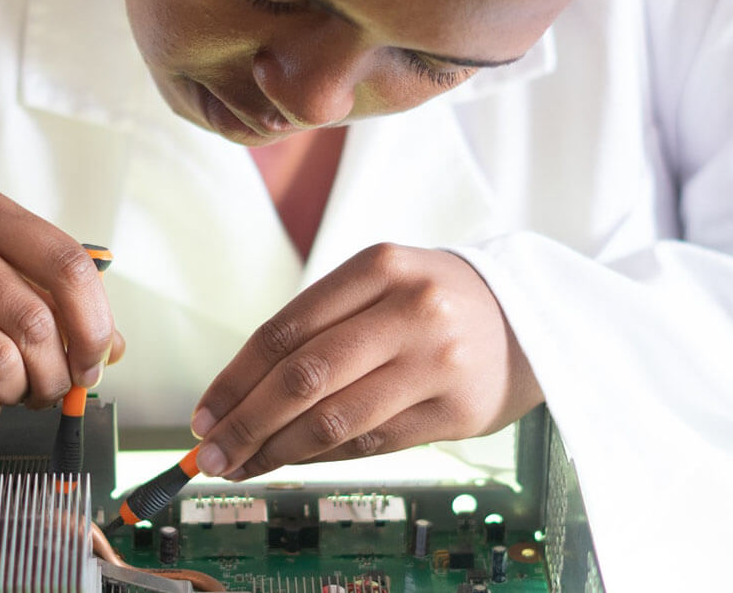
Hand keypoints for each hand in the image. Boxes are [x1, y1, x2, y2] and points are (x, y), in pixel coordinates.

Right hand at [0, 184, 123, 423]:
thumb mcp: (1, 268)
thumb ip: (61, 301)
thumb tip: (110, 350)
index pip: (66, 263)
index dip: (94, 322)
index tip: (96, 358)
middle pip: (34, 321)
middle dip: (58, 371)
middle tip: (55, 386)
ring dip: (22, 391)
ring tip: (17, 389)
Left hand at [189, 243, 540, 478]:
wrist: (529, 318)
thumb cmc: (431, 302)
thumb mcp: (379, 284)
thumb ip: (319, 326)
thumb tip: (239, 394)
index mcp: (378, 267)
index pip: (284, 331)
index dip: (234, 380)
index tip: (203, 414)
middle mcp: (409, 310)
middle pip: (302, 379)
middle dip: (244, 423)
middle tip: (210, 454)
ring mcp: (437, 362)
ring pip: (333, 419)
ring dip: (275, 451)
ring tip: (242, 466)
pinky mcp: (456, 410)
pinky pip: (371, 443)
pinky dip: (321, 458)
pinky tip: (293, 461)